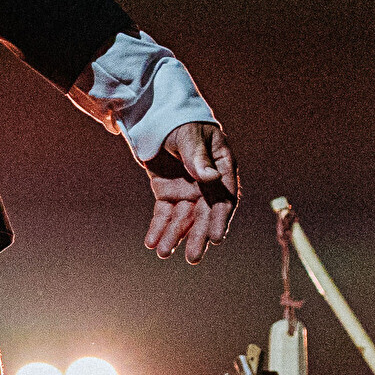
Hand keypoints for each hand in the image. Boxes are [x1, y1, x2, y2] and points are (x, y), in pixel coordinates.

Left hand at [143, 122, 239, 263]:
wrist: (155, 117)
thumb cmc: (179, 122)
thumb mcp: (188, 136)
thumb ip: (197, 157)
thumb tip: (210, 178)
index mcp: (221, 168)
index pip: (224, 198)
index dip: (220, 219)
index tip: (214, 238)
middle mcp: (207, 184)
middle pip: (204, 214)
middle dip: (197, 236)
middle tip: (193, 257)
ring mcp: (187, 190)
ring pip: (183, 218)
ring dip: (174, 236)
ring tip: (162, 253)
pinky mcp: (168, 193)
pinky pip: (164, 214)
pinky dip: (158, 227)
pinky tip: (151, 242)